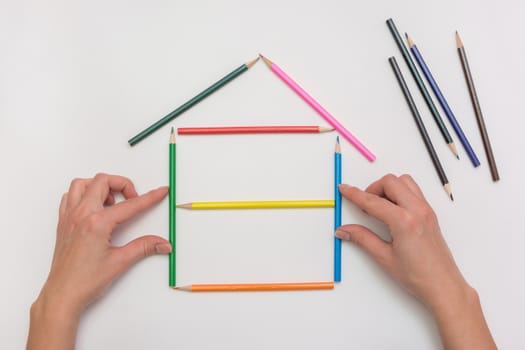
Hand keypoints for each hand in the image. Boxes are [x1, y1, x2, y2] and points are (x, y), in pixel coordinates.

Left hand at [27, 173, 170, 349]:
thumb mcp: (120, 262)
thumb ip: (144, 247)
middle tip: (133, 198)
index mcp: (97, 223)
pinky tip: (94, 207)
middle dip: (122, 184)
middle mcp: (81, 215)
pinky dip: (83, 194)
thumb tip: (162, 243)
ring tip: (112, 200)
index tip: (160, 192)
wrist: (62, 295)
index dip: (149, 197)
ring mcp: (69, 217)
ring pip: (82, 184)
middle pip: (103, 181)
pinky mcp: (63, 223)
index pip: (130, 205)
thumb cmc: (85, 281)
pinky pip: (70, 196)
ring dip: (100, 186)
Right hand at [336, 174, 495, 348]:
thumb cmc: (418, 276)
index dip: (354, 194)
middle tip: (363, 205)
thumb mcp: (384, 257)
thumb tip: (345, 230)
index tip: (344, 189)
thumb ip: (362, 238)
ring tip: (378, 207)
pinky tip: (392, 210)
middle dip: (372, 188)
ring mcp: (426, 210)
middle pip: (390, 182)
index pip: (373, 201)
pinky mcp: (430, 214)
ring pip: (404, 181)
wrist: (444, 286)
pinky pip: (413, 191)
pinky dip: (399, 192)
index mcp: (404, 221)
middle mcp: (418, 210)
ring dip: (388, 188)